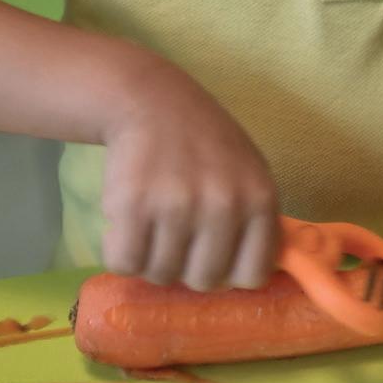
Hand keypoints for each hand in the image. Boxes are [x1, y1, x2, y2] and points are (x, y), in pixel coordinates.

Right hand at [98, 54, 279, 291]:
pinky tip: (127, 227)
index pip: (253, 275)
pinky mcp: (133, 206)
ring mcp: (178, 206)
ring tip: (153, 226)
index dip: (231, 273)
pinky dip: (121, 253)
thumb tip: (252, 277)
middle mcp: (224, 205)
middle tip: (178, 239)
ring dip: (153, 260)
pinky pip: (125, 263)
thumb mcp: (251, 173)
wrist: (154, 102)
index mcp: (260, 199)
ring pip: (162, 274)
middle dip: (188, 268)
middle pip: (204, 280)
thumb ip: (257, 222)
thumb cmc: (207, 143)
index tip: (215, 257)